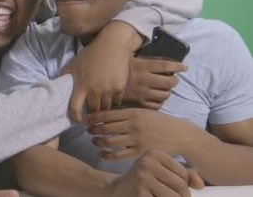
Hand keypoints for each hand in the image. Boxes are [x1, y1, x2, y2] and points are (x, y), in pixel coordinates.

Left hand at [65, 29, 132, 121]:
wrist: (112, 45)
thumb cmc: (90, 54)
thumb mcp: (74, 64)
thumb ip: (65, 76)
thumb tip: (56, 86)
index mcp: (81, 85)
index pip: (75, 107)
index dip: (75, 117)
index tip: (77, 120)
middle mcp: (95, 90)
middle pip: (93, 111)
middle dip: (91, 113)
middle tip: (90, 113)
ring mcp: (109, 90)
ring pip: (105, 108)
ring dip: (102, 108)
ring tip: (99, 105)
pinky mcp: (120, 88)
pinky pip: (116, 102)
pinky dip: (112, 101)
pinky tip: (109, 97)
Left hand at [87, 108, 201, 159]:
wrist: (180, 134)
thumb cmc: (160, 122)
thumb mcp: (144, 111)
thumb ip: (127, 113)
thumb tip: (106, 114)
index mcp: (133, 112)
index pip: (107, 114)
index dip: (93, 118)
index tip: (86, 120)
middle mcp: (133, 125)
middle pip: (105, 128)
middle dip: (93, 130)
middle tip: (88, 131)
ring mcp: (136, 139)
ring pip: (110, 141)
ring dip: (98, 142)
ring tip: (94, 141)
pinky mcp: (140, 152)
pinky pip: (119, 155)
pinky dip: (107, 155)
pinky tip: (102, 154)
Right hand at [106, 149, 203, 196]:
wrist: (116, 190)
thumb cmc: (144, 181)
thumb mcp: (162, 172)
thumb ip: (185, 175)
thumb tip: (200, 185)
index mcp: (154, 154)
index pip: (183, 174)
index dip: (183, 185)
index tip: (172, 187)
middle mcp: (147, 163)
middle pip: (180, 186)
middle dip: (181, 196)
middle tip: (172, 196)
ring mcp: (142, 178)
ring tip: (161, 195)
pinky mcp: (139, 193)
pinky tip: (152, 196)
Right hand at [122, 57, 186, 109]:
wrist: (102, 84)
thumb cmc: (116, 68)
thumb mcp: (128, 58)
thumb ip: (142, 58)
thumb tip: (155, 51)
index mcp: (142, 66)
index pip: (166, 65)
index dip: (178, 66)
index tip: (184, 67)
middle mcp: (145, 79)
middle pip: (169, 82)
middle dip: (174, 81)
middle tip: (172, 80)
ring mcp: (142, 92)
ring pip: (165, 94)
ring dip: (167, 92)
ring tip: (164, 89)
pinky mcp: (139, 103)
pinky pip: (156, 105)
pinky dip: (159, 102)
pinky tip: (156, 98)